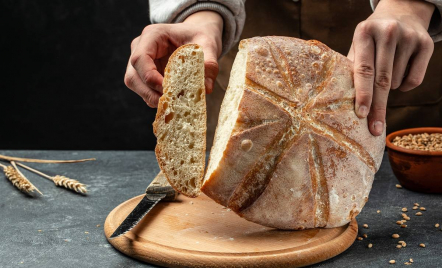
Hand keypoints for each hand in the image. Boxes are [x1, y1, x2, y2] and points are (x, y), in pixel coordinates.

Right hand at [125, 11, 222, 107]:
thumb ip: (209, 64)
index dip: (150, 77)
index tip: (167, 90)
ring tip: (173, 103)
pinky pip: (144, 90)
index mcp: (152, 35)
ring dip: (151, 97)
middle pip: (133, 76)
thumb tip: (206, 89)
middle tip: (170, 103)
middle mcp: (141, 48)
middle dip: (149, 93)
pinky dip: (156, 98)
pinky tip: (172, 101)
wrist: (198, 36)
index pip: (140, 58)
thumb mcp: (209, 45)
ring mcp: (140, 62)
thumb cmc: (201, 36)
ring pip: (135, 85)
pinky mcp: (145, 74)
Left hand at [348, 0, 434, 135]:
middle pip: (382, 80)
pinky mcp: (426, 43)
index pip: (363, 70)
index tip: (361, 115)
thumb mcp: (358, 46)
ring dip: (389, 89)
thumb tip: (342, 101)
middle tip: (375, 128)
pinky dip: (404, 87)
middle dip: (377, 107)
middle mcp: (387, 32)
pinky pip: (414, 80)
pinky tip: (399, 74)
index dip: (363, 94)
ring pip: (397, 81)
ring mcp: (409, 37)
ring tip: (384, 73)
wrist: (400, 13)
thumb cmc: (371, 38)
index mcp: (364, 32)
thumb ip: (351, 68)